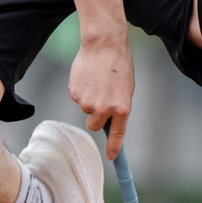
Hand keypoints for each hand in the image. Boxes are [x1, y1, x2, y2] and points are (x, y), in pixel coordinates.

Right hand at [67, 37, 134, 159]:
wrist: (104, 44)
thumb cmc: (118, 64)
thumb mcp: (126, 88)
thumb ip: (119, 105)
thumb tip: (110, 119)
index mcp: (122, 108)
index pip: (117, 134)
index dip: (114, 148)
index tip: (111, 157)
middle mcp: (104, 109)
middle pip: (94, 125)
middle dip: (95, 117)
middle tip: (99, 100)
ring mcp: (88, 102)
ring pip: (85, 108)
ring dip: (89, 98)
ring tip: (96, 80)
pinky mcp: (75, 93)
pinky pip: (77, 97)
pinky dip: (81, 89)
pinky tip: (87, 76)